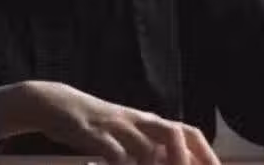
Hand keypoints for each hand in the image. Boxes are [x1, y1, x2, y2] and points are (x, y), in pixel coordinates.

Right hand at [19, 80, 220, 164]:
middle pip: (175, 132)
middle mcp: (138, 121)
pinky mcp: (95, 135)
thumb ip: (146, 149)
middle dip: (187, 160)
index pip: (187, 131)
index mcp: (147, 122)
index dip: (206, 154)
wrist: (57, 103)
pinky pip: (116, 155)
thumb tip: (172, 160)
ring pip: (147, 147)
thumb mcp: (124, 133)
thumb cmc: (94, 124)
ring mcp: (117, 127)